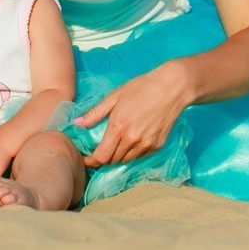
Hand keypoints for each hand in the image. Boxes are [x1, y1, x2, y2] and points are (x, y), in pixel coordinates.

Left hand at [75, 62, 191, 167]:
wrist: (172, 88)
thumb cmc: (140, 88)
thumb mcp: (114, 97)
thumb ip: (94, 113)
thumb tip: (76, 124)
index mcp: (118, 127)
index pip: (101, 156)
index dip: (91, 161)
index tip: (86, 159)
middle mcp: (132, 140)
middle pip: (113, 160)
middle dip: (103, 157)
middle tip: (99, 149)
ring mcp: (146, 145)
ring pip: (126, 160)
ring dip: (117, 156)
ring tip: (114, 145)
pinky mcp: (157, 146)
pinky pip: (139, 156)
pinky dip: (131, 152)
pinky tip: (130, 140)